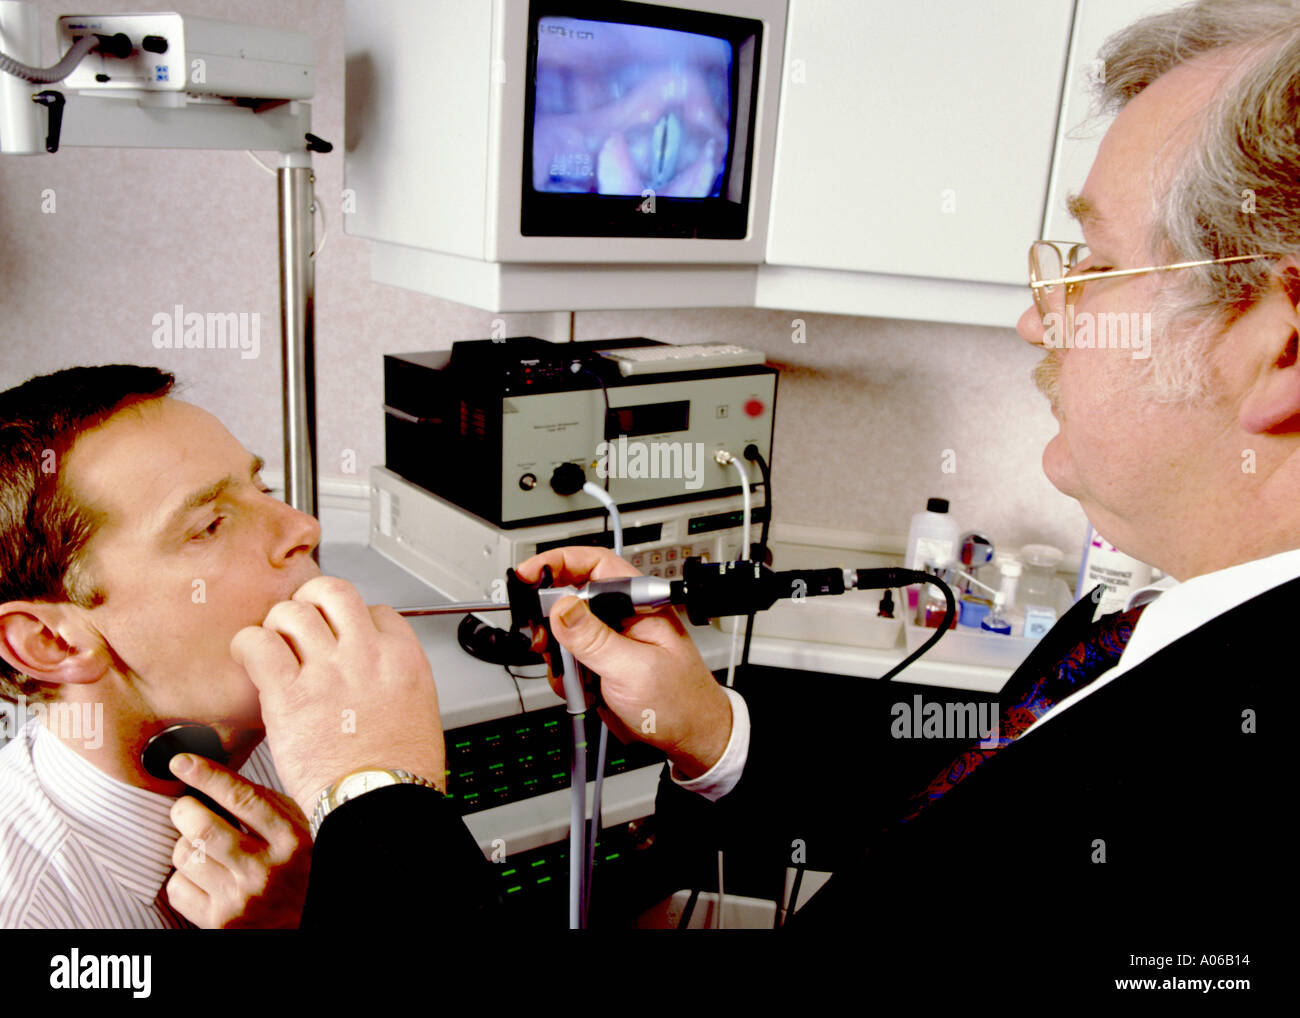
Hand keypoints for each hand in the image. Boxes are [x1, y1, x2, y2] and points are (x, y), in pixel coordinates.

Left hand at [164, 754, 310, 928]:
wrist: (305, 920)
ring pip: (186, 856)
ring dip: (185, 844)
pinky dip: (182, 876)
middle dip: (185, 810)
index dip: (208, 776)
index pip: (243, 800)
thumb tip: (213, 774)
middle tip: (186, 808)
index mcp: (292, 840)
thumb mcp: (298, 828)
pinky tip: (202, 874)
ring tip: (200, 844)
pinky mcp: (219, 923)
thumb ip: (264, 804)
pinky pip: (177, 888)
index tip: (183, 762)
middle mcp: (267, 871)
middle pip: (205, 829)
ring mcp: (241, 900)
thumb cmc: (300, 866)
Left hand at [230, 575, 445, 813]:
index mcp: (402, 657)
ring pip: (292, 612)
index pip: (375, 610)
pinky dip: (248, 645)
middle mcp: (365, 654)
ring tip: (276, 646)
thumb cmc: (399, 771)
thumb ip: (393, 678)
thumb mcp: (418, 708)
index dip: (355, 621)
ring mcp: (326, 671)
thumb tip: (372, 669)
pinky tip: (251, 658)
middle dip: (313, 602)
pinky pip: (258, 644)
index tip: (344, 638)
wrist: (380, 804)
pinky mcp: (288, 695)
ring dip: (279, 624)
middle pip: (333, 592)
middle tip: (303, 624)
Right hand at [516, 547, 731, 778]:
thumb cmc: (681, 702)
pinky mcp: (599, 664)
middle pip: (570, 596)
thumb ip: (594, 639)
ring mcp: (609, 641)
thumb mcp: (634, 669)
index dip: (558, 562)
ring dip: (559, 656)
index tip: (528, 574)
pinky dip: (565, 676)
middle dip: (551, 618)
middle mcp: (622, 617)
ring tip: (574, 676)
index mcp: (638, 603)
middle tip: (543, 638)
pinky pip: (567, 660)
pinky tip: (583, 690)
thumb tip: (561, 607)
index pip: (594, 565)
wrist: (688, 740)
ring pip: (563, 632)